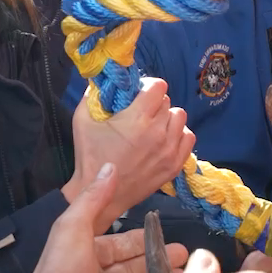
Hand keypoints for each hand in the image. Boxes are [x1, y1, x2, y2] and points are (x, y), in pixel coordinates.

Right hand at [61, 78, 195, 228]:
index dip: (148, 86)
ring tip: (153, 126)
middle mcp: (158, 132)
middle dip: (154, 103)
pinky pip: (189, 138)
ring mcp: (169, 150)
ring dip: (167, 118)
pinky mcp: (175, 165)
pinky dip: (178, 135)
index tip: (139, 94)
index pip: (159, 86)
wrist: (100, 193)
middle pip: (168, 101)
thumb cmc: (90, 156)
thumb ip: (92, 94)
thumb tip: (103, 79)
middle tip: (141, 113)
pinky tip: (164, 139)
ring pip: (180, 118)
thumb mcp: (82, 120)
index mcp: (137, 119)